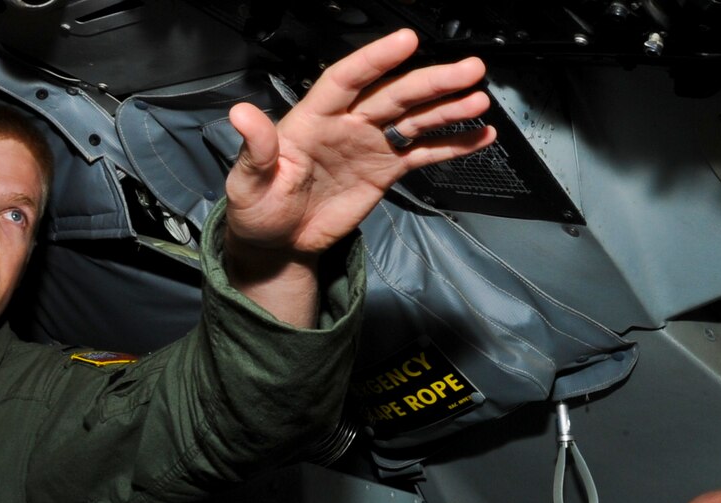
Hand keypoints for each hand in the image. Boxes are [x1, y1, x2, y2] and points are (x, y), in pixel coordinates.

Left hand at [218, 29, 493, 321]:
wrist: (279, 243)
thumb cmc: (257, 209)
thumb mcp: (247, 183)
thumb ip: (255, 148)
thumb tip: (240, 113)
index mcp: (312, 119)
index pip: (346, 79)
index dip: (375, 59)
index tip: (406, 41)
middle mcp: (346, 124)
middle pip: (393, 95)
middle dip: (431, 82)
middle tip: (467, 70)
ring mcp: (369, 145)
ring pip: (414, 119)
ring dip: (448, 109)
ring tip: (479, 101)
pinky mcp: (385, 170)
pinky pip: (423, 153)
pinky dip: (451, 145)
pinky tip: (479, 137)